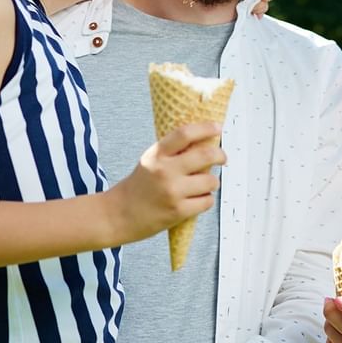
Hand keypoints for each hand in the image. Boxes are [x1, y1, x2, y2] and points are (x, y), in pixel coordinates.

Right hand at [108, 121, 225, 242]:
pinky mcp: (178, 211)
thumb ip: (173, 152)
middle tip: (222, 157)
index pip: (185, 134)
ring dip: (213, 182)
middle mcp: (165, 171)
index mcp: (157, 155)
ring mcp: (172, 192)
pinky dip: (206, 199)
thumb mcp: (150, 160)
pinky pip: (207, 201)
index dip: (205, 128)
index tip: (217, 127)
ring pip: (211, 181)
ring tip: (204, 184)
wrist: (119, 215)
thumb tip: (204, 143)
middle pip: (205, 156)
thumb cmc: (138, 187)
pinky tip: (197, 199)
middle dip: (220, 155)